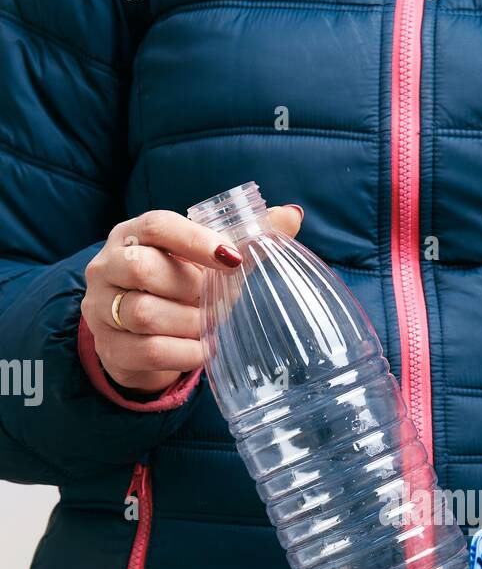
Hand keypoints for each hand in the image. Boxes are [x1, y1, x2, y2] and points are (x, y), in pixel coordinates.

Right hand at [82, 205, 303, 393]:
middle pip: (143, 268)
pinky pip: (151, 351)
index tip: (234, 259)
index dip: (196, 240)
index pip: (157, 226)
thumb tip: (292, 215)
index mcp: (132, 234)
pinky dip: (187, 353)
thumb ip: (245, 239)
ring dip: (191, 323)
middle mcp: (107, 266)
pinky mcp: (111, 348)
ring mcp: (101, 309)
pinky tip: (204, 349)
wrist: (143, 340)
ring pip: (145, 314)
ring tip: (210, 326)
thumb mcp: (208, 262)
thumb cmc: (179, 289)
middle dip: (191, 288)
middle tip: (216, 300)